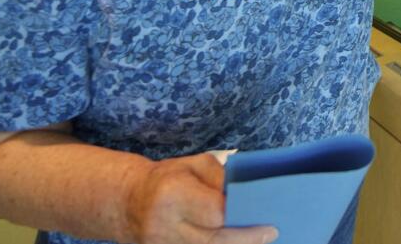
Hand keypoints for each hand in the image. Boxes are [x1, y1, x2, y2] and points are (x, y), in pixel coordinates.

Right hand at [125, 153, 277, 243]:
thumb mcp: (193, 165)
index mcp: (172, 195)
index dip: (238, 215)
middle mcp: (165, 225)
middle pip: (213, 240)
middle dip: (245, 238)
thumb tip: (243, 193)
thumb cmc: (167, 178)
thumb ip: (219, 177)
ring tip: (261, 239)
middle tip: (271, 232)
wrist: (129, 202)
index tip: (262, 213)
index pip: (214, 212)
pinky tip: (238, 241)